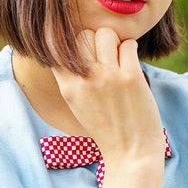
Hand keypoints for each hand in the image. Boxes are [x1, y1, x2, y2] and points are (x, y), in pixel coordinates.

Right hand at [52, 28, 164, 163]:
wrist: (131, 153)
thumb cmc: (105, 125)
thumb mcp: (76, 102)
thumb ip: (70, 75)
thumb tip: (67, 41)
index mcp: (68, 87)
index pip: (55, 45)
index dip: (65, 39)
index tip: (76, 42)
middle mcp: (86, 79)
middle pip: (84, 34)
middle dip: (94, 40)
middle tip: (103, 56)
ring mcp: (109, 77)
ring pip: (106, 33)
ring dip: (114, 42)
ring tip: (117, 58)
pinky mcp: (132, 77)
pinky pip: (128, 44)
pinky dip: (130, 49)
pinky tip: (130, 63)